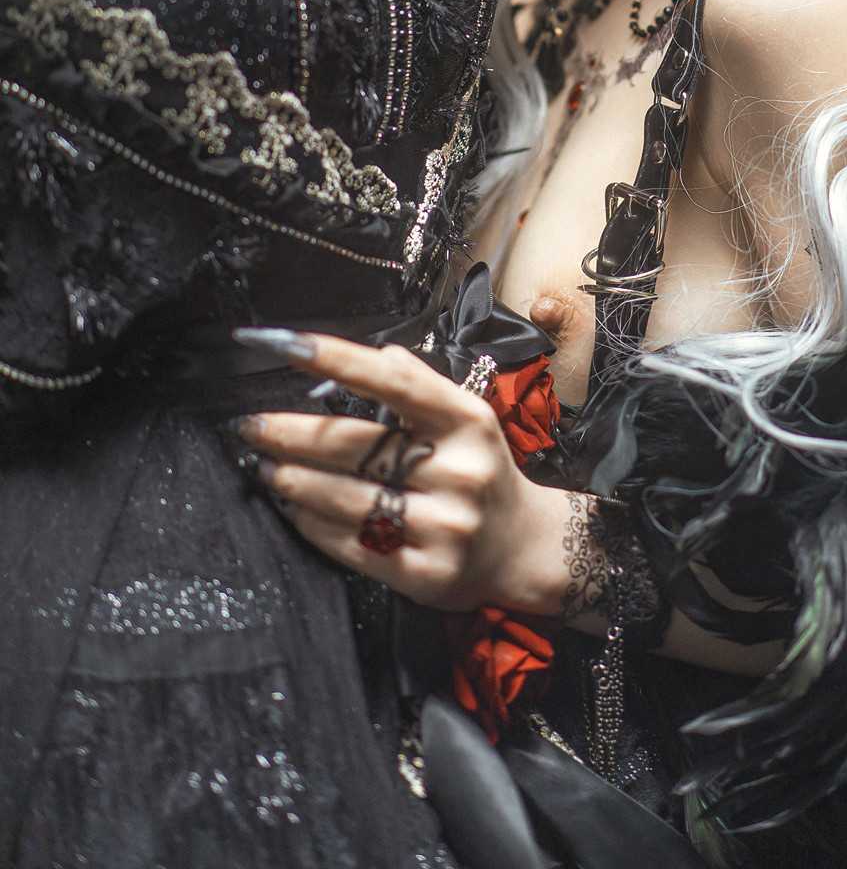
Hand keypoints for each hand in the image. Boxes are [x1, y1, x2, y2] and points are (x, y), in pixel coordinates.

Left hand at [234, 332, 571, 613]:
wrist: (523, 548)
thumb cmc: (482, 472)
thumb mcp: (468, 419)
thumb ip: (422, 385)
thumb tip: (379, 353)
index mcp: (465, 422)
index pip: (393, 383)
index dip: (337, 359)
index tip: (285, 344)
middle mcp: (457, 471)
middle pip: (358, 445)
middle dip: (293, 433)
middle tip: (252, 426)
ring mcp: (443, 526)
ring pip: (348, 500)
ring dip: (295, 482)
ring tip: (266, 468)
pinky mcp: (424, 573)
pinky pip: (353, 547)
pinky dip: (313, 525)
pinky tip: (294, 509)